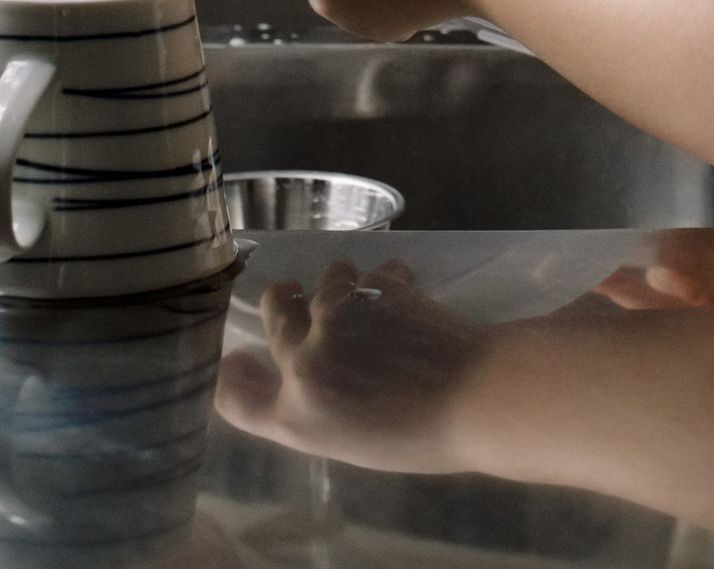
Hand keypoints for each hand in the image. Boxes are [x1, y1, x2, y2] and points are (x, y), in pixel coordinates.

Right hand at [215, 260, 492, 474]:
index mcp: (295, 418)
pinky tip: (405, 297)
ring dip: (341, 283)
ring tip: (370, 300)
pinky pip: (371, 273)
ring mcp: (339, 321)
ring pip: (323, 278)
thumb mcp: (349, 440)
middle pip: (273, 310)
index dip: (233, 373)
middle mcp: (305, 365)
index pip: (234, 396)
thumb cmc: (419, 438)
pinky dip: (385, 281)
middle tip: (303, 298)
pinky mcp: (376, 289)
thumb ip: (311, 407)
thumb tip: (286, 367)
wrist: (480, 398)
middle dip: (286, 298)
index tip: (239, 358)